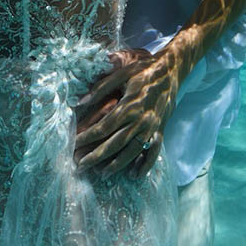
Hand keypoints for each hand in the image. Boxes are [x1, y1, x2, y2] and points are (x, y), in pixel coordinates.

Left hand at [74, 48, 179, 177]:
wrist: (171, 70)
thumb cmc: (144, 70)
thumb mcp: (121, 73)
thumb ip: (100, 88)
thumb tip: (79, 102)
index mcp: (129, 105)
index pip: (104, 126)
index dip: (87, 137)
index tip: (73, 144)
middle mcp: (141, 119)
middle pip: (115, 143)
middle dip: (97, 156)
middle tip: (80, 166)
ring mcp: (152, 127)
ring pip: (133, 151)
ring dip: (117, 164)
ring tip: (101, 174)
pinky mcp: (160, 129)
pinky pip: (153, 151)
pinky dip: (145, 165)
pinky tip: (135, 175)